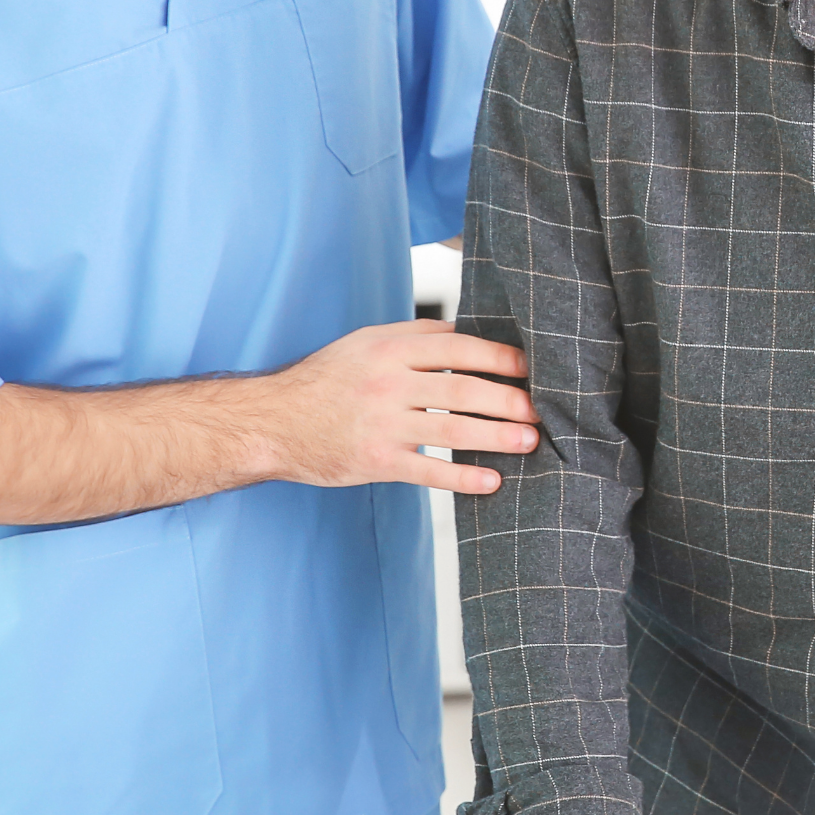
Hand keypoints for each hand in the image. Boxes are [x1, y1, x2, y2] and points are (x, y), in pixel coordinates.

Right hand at [256, 319, 534, 493]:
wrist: (274, 421)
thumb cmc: (326, 379)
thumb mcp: (365, 341)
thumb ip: (415, 336)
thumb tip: (468, 333)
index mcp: (390, 348)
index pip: (458, 347)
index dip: (499, 358)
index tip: (529, 368)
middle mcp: (389, 383)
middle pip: (463, 389)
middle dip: (509, 400)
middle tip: (540, 410)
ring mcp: (383, 424)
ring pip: (453, 430)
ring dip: (498, 437)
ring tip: (530, 442)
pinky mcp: (377, 461)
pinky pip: (429, 471)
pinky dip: (464, 478)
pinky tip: (492, 482)